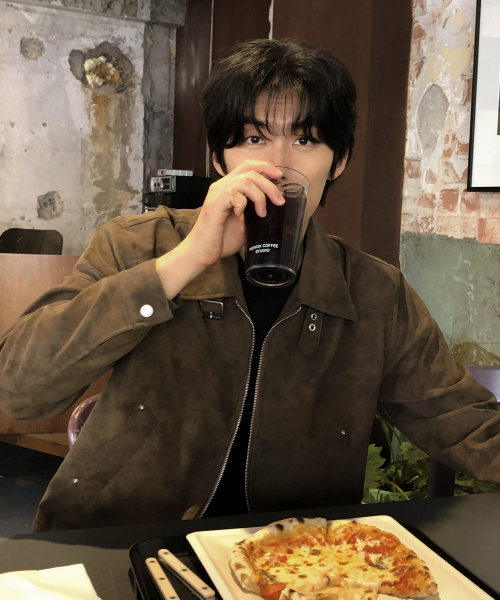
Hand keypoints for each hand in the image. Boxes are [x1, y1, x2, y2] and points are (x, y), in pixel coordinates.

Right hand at [155, 161, 283, 299]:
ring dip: (259, 196)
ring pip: (245, 181)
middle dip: (269, 185)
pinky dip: (242, 203)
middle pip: (250, 170)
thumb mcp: (245, 223)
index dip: (265, 167)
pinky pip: (233, 194)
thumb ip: (255, 211)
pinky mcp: (214, 204)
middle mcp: (221, 186)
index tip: (279, 177)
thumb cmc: (221, 239)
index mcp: (228, 187)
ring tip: (261, 213)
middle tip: (279, 201)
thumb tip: (276, 208)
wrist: (203, 252)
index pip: (248, 166)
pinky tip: (240, 215)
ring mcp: (216, 194)